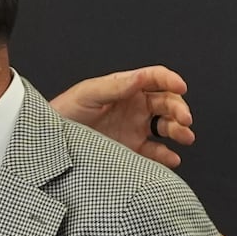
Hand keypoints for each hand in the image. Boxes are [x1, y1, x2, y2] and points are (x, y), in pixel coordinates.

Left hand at [49, 65, 195, 167]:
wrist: (50, 141)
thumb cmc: (64, 112)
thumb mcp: (88, 94)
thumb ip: (115, 86)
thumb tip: (141, 77)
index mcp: (126, 88)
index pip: (155, 78)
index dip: (170, 80)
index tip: (180, 86)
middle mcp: (135, 107)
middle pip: (167, 103)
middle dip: (179, 109)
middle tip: (184, 118)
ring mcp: (135, 128)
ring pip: (166, 127)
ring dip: (179, 130)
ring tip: (185, 137)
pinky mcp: (131, 150)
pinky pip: (155, 152)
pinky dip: (166, 156)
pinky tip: (171, 158)